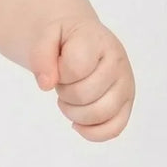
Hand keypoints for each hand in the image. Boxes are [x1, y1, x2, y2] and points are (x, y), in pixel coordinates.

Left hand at [29, 17, 133, 140]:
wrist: (78, 35)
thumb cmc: (62, 36)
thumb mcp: (44, 34)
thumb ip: (40, 56)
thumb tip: (46, 85)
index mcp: (99, 41)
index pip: (75, 69)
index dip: (57, 72)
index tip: (57, 64)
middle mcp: (118, 63)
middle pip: (83, 95)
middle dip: (63, 92)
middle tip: (63, 81)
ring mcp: (125, 85)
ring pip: (98, 115)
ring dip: (73, 112)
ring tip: (70, 97)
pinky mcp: (125, 104)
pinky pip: (114, 129)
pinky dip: (91, 132)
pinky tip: (77, 123)